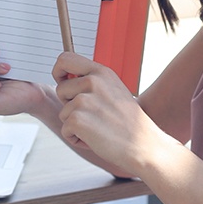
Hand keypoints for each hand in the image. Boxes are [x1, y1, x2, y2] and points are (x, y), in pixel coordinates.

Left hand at [54, 52, 173, 173]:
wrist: (144, 145)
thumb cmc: (129, 122)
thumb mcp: (113, 90)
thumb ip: (92, 82)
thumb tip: (65, 79)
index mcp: (101, 72)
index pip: (65, 58)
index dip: (58, 71)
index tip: (63, 82)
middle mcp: (93, 82)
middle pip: (60, 89)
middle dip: (69, 105)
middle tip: (92, 115)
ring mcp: (85, 100)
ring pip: (63, 112)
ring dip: (76, 125)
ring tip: (98, 128)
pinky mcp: (78, 119)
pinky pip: (65, 130)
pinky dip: (76, 139)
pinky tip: (96, 139)